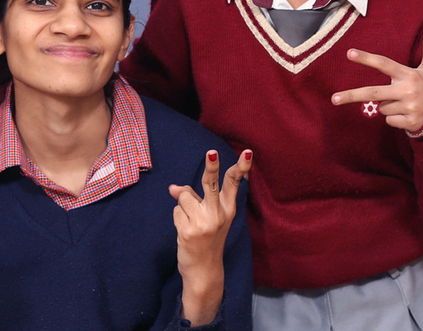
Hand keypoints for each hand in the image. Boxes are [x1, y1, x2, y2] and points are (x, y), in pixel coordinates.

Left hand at [169, 149, 252, 325]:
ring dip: (182, 206)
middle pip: (211, 184)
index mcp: (228, 210)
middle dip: (211, 167)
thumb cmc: (207, 239)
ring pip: (184, 196)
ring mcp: (203, 223)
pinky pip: (176, 211)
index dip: (241, 167)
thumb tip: (174, 188)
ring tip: (191, 222)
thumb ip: (196, 198)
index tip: (248, 152)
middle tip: (211, 153)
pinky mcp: (188, 230)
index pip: (234, 184)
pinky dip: (177, 218)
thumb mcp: (209, 218)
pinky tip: (185, 231)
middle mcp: (218, 215)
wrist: (204, 270)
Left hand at [331, 25, 422, 132]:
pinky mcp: (410, 122)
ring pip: (382, 108)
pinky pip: (389, 120)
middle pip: (373, 93)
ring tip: (403, 102)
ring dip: (387, 105)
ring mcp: (409, 108)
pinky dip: (394, 118)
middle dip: (352, 95)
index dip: (367, 58)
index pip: (384, 64)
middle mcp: (407, 91)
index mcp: (409, 75)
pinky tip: (407, 114)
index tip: (350, 53)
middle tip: (334, 98)